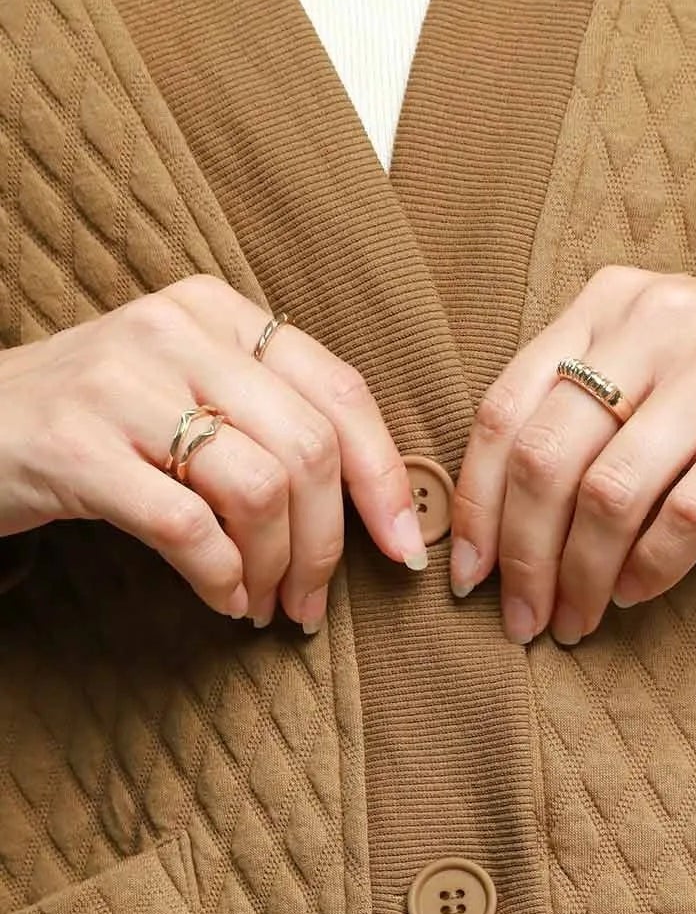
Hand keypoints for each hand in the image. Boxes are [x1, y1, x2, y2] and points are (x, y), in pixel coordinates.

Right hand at [0, 275, 430, 631]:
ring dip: (273, 568)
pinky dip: (220, 579)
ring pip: (257, 490)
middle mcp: (173, 330)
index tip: (402, 550)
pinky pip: (188, 527)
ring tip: (261, 604)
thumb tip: (375, 504)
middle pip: (307, 449)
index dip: (384, 479)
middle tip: (310, 603)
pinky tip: (220, 600)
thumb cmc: (94, 425)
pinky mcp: (75, 446)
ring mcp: (119, 383)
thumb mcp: (184, 391)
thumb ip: (268, 418)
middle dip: (327, 546)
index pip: (339, 390)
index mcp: (214, 310)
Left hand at [448, 265, 695, 645]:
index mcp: (611, 300)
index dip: (478, 504)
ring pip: (611, 494)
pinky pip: (690, 514)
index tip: (466, 578)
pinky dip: (651, 570)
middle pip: (548, 458)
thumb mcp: (669, 359)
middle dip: (522, 557)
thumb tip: (504, 515)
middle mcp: (658, 319)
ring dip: (580, 577)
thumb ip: (592, 405)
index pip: (507, 408)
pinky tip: (635, 596)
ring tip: (574, 622)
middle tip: (521, 620)